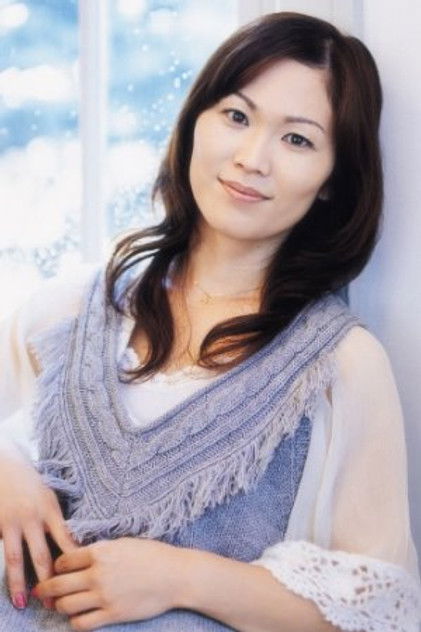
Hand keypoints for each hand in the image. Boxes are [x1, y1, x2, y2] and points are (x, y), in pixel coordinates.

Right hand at [0, 444, 76, 608]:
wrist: (3, 464)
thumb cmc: (30, 482)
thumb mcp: (49, 496)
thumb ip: (56, 519)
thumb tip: (72, 544)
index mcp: (50, 509)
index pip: (65, 539)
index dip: (71, 561)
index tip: (78, 579)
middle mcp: (32, 517)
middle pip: (42, 555)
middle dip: (48, 580)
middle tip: (52, 603)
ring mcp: (11, 522)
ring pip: (16, 558)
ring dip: (19, 583)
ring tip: (22, 602)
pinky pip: (1, 549)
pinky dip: (4, 566)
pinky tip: (4, 584)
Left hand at [34, 537, 187, 630]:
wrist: (175, 575)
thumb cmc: (152, 555)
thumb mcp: (123, 543)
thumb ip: (100, 550)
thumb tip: (79, 558)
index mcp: (101, 552)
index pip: (64, 561)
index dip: (56, 566)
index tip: (57, 569)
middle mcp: (98, 574)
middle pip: (58, 584)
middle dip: (46, 588)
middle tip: (43, 591)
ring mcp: (104, 596)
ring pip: (66, 605)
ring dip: (60, 605)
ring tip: (62, 604)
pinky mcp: (112, 614)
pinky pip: (82, 623)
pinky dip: (75, 621)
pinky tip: (79, 616)